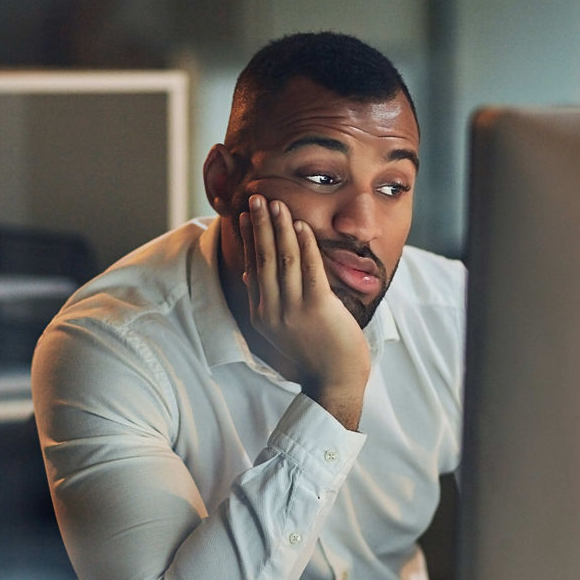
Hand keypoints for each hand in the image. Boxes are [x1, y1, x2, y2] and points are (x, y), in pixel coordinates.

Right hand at [240, 194, 370, 428]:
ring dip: (279, 228)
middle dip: (259, 225)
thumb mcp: (280, 329)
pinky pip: (308, 269)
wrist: (335, 381)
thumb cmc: (313, 354)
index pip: (251, 267)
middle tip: (256, 198)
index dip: (248, 239)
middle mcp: (271, 311)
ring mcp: (293, 310)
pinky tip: (300, 226)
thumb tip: (249, 276)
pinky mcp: (316, 308)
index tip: (245, 215)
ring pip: (283, 260)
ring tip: (276, 204)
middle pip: (262, 259)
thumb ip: (266, 302)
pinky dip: (304, 244)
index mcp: (261, 315)